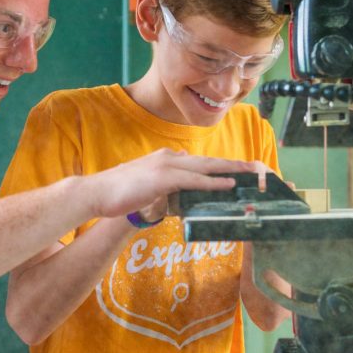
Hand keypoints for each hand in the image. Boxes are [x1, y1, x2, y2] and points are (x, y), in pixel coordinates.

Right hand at [86, 148, 256, 219]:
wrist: (96, 193)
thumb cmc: (119, 193)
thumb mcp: (148, 184)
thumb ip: (166, 181)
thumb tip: (182, 181)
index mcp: (166, 159)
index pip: (199, 162)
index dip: (220, 166)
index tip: (239, 171)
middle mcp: (169, 158)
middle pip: (209, 161)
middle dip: (234, 164)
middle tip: (256, 168)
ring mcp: (166, 166)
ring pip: (206, 167)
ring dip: (231, 170)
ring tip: (252, 173)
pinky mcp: (162, 178)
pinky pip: (195, 180)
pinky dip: (214, 182)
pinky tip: (229, 185)